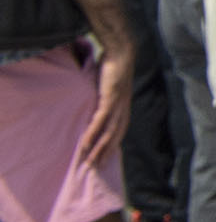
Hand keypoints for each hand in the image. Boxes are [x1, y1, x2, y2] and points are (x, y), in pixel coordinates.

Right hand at [75, 41, 135, 176]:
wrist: (121, 53)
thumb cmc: (113, 69)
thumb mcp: (108, 87)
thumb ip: (103, 98)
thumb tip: (94, 104)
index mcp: (124, 107)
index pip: (120, 132)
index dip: (113, 146)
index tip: (105, 159)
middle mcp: (124, 109)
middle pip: (116, 136)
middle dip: (105, 153)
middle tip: (96, 168)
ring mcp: (118, 105)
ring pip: (109, 132)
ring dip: (99, 149)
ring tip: (90, 162)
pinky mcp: (110, 98)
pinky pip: (101, 120)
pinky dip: (93, 133)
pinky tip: (86, 144)